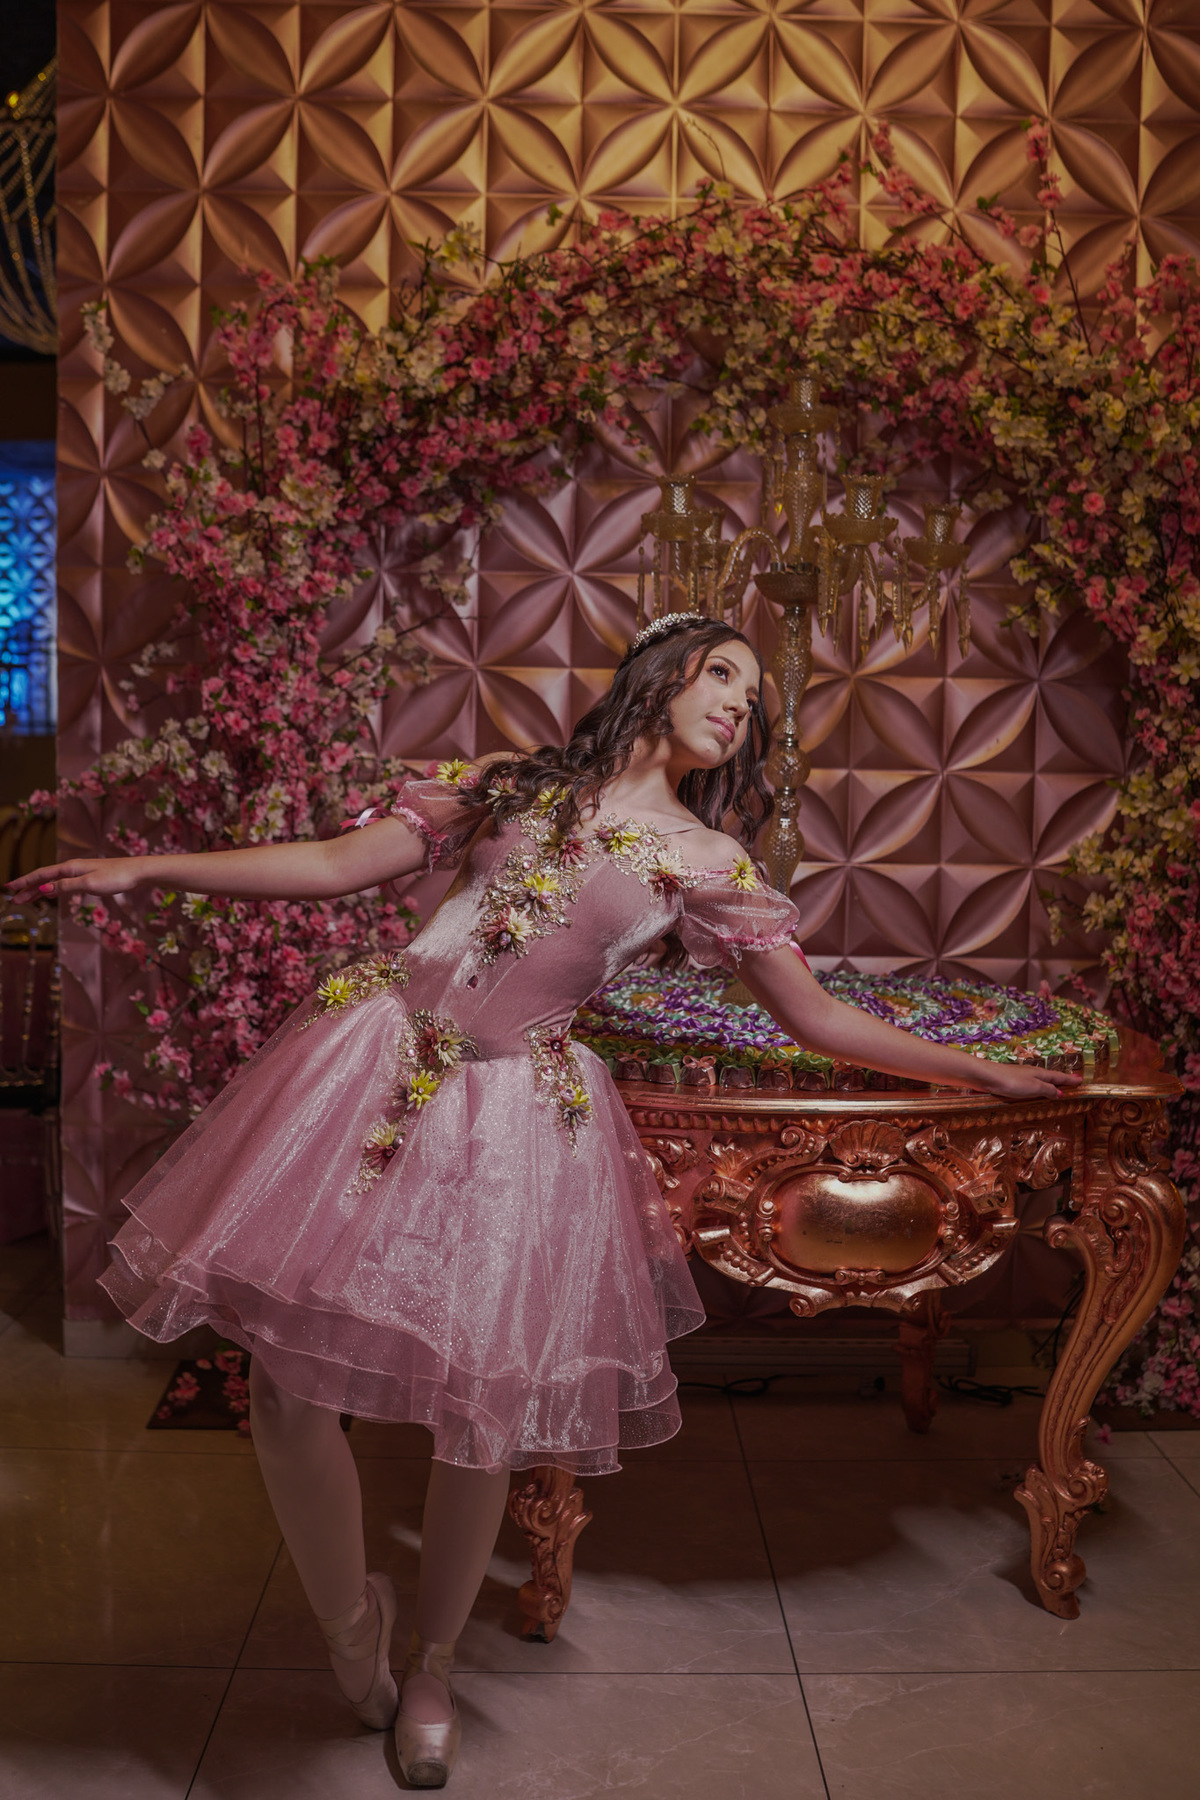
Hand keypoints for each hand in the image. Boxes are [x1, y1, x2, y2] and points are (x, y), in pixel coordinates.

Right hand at [5, 858, 148, 902]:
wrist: (137, 872)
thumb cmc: (115, 877)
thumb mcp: (89, 884)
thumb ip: (66, 887)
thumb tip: (44, 890)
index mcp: (70, 868)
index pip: (41, 875)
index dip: (25, 882)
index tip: (9, 888)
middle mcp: (72, 868)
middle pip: (44, 879)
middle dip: (28, 889)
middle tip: (13, 900)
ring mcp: (80, 873)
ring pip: (53, 882)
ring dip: (38, 890)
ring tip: (25, 899)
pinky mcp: (88, 878)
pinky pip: (63, 884)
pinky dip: (52, 890)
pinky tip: (49, 894)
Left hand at [971, 1059, 1083, 1101]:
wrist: (986, 1076)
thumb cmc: (1011, 1082)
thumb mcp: (1034, 1087)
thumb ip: (1048, 1090)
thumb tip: (1061, 1093)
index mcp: (1040, 1074)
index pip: (1059, 1077)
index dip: (1070, 1080)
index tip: (1081, 1081)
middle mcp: (1032, 1073)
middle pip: (1051, 1077)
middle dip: (1063, 1080)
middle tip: (1073, 1082)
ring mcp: (1022, 1077)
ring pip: (1041, 1080)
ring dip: (1051, 1084)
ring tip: (1058, 1087)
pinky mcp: (1012, 1082)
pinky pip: (1031, 1085)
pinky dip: (1039, 1087)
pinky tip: (1036, 1091)